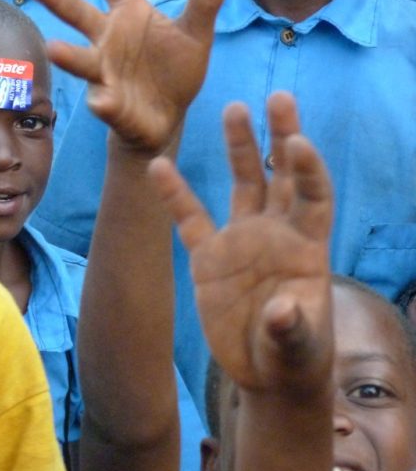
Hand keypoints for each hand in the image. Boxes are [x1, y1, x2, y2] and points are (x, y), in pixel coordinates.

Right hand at [25, 0, 232, 153]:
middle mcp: (107, 38)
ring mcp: (104, 71)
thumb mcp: (196, 33)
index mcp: (128, 13)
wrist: (166, 117)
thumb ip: (205, 0)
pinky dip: (104, 102)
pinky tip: (102, 101)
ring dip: (68, 55)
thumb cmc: (175, 69)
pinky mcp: (110, 104)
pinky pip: (105, 102)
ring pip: (82, 60)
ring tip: (53, 48)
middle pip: (78, 13)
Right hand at [150, 92, 333, 395]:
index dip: (307, 170)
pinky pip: (189, 219)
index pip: (311, 197)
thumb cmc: (294, 359)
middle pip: (281, 175)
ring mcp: (241, 242)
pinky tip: (158, 166)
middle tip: (279, 97)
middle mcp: (276, 234)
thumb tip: (281, 309)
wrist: (265, 374)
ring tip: (233, 108)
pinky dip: (174, 194)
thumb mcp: (298, 347)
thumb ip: (291, 327)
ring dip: (240, 147)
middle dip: (281, 135)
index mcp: (307, 248)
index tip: (298, 143)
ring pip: (243, 184)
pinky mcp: (209, 258)